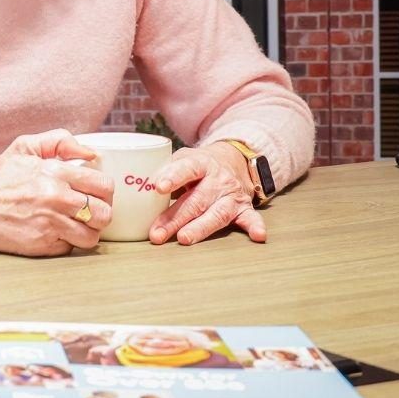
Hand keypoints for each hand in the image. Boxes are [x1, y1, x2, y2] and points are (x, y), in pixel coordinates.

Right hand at [0, 130, 113, 256]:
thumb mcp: (24, 147)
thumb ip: (59, 141)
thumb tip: (90, 153)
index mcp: (55, 172)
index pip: (104, 185)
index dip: (104, 191)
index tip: (94, 192)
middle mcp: (55, 198)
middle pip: (104, 213)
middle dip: (99, 212)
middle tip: (86, 210)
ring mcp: (49, 224)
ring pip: (92, 236)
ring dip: (86, 231)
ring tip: (73, 224)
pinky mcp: (41, 245)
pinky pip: (70, 248)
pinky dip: (65, 243)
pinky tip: (53, 232)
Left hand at [148, 143, 265, 245]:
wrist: (234, 160)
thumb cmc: (199, 164)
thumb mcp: (183, 158)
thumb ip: (164, 170)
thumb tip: (140, 188)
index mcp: (201, 163)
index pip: (186, 169)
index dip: (173, 177)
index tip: (158, 187)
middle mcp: (218, 180)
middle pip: (196, 200)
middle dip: (175, 219)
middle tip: (157, 234)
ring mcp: (232, 195)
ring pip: (216, 214)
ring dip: (200, 228)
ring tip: (184, 239)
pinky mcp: (244, 208)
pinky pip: (252, 218)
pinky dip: (255, 227)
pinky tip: (258, 235)